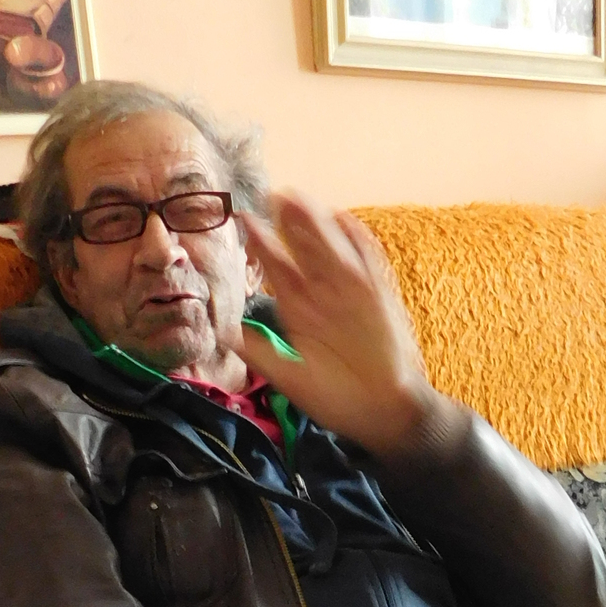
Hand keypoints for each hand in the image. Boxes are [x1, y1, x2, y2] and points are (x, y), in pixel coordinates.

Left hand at [235, 194, 435, 453]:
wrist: (382, 413)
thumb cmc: (336, 400)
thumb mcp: (290, 377)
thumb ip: (260, 352)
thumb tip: (223, 333)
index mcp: (299, 312)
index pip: (278, 270)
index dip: (262, 246)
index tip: (243, 219)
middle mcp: (323, 297)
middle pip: (304, 251)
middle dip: (289, 223)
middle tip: (272, 193)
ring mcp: (352, 295)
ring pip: (332, 250)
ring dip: (317, 224)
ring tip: (299, 197)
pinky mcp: (379, 298)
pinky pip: (370, 264)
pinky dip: (360, 242)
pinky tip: (345, 219)